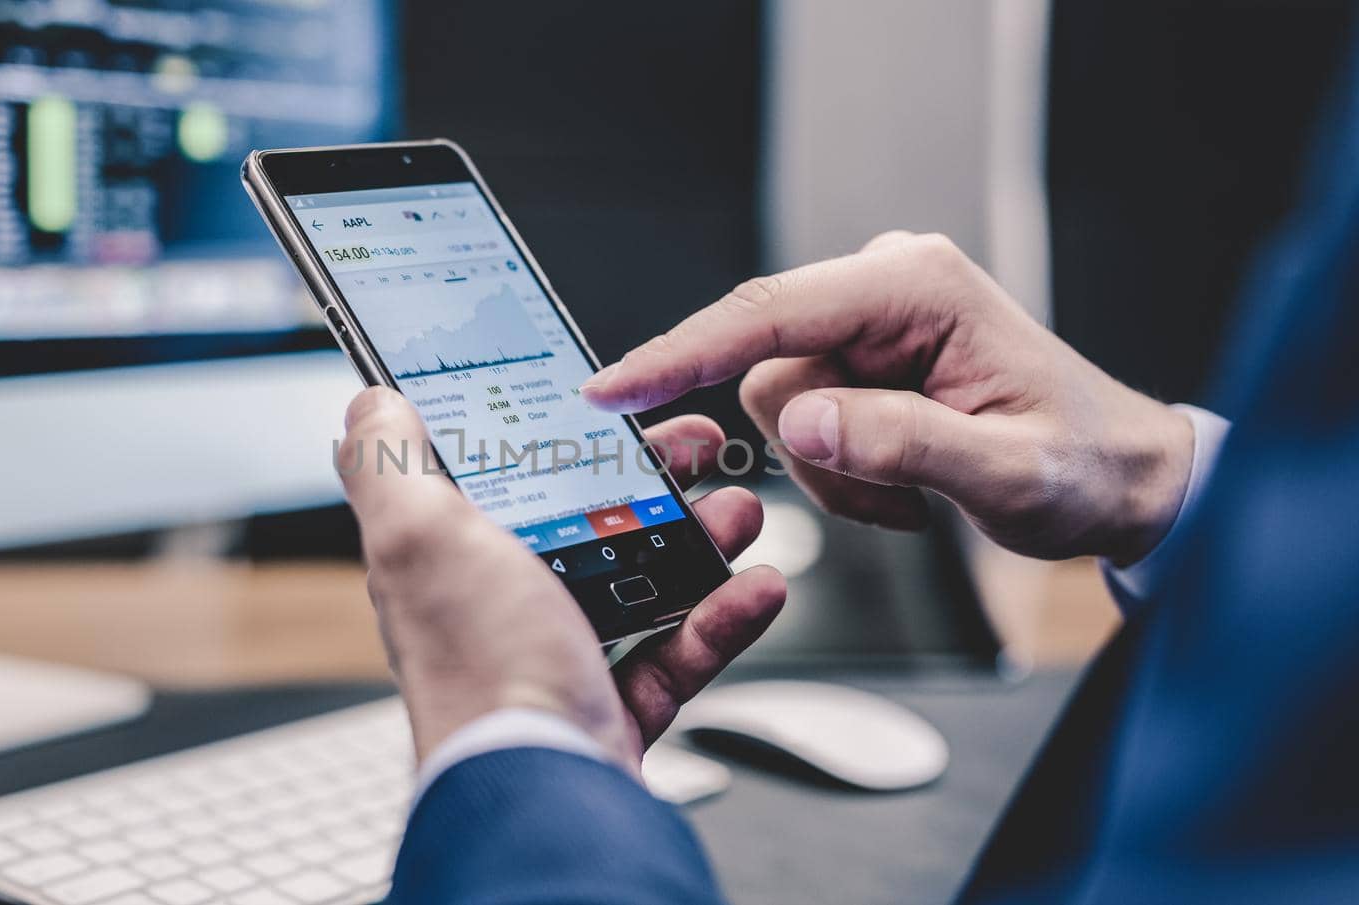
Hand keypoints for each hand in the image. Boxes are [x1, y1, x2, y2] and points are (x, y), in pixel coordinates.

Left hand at [337, 387, 785, 774]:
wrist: (546, 788)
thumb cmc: (479, 666)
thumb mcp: (418, 537)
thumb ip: (387, 465)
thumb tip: (367, 403)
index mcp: (448, 552)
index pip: (497, 470)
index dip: (550, 427)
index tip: (605, 397)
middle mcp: (499, 602)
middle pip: (582, 516)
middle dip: (649, 475)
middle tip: (696, 447)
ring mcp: (557, 654)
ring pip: (638, 578)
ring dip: (697, 538)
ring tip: (738, 510)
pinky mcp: (610, 703)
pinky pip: (675, 650)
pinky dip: (720, 618)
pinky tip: (756, 588)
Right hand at [581, 232, 1194, 564]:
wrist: (1117, 478)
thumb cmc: (1083, 466)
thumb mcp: (1007, 475)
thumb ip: (902, 446)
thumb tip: (802, 422)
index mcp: (917, 286)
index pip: (770, 312)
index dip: (683, 351)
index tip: (613, 389)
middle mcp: (887, 287)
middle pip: (768, 366)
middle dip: (812, 449)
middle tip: (888, 496)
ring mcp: (872, 321)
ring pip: (779, 402)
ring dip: (831, 469)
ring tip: (909, 493)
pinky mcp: (864, 354)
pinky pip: (802, 418)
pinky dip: (840, 469)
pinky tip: (902, 482)